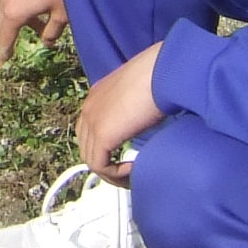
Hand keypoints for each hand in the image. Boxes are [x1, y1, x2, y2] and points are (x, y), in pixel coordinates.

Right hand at [0, 0, 67, 61]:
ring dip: (22, 19)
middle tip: (18, 47)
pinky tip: (39, 5)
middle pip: (6, 24)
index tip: (2, 65)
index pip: (5, 39)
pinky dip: (23, 5)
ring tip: (40, 24)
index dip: (4, 53)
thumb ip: (53, 31)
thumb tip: (47, 42)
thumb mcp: (62, 13)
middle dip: (13, 36)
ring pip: (10, 8)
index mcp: (14, 13)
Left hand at [77, 42, 165, 182]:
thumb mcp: (140, 95)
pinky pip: (100, 165)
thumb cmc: (159, 77)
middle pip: (87, 147)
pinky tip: (134, 168)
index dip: (105, 148)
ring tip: (132, 176)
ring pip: (91, 160)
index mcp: (97, 96)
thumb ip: (132, 109)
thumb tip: (141, 123)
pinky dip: (115, 173)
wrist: (160, 71)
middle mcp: (89, 108)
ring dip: (111, 173)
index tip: (125, 157)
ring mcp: (92, 121)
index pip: (89, 130)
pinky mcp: (101, 134)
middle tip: (128, 173)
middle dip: (106, 164)